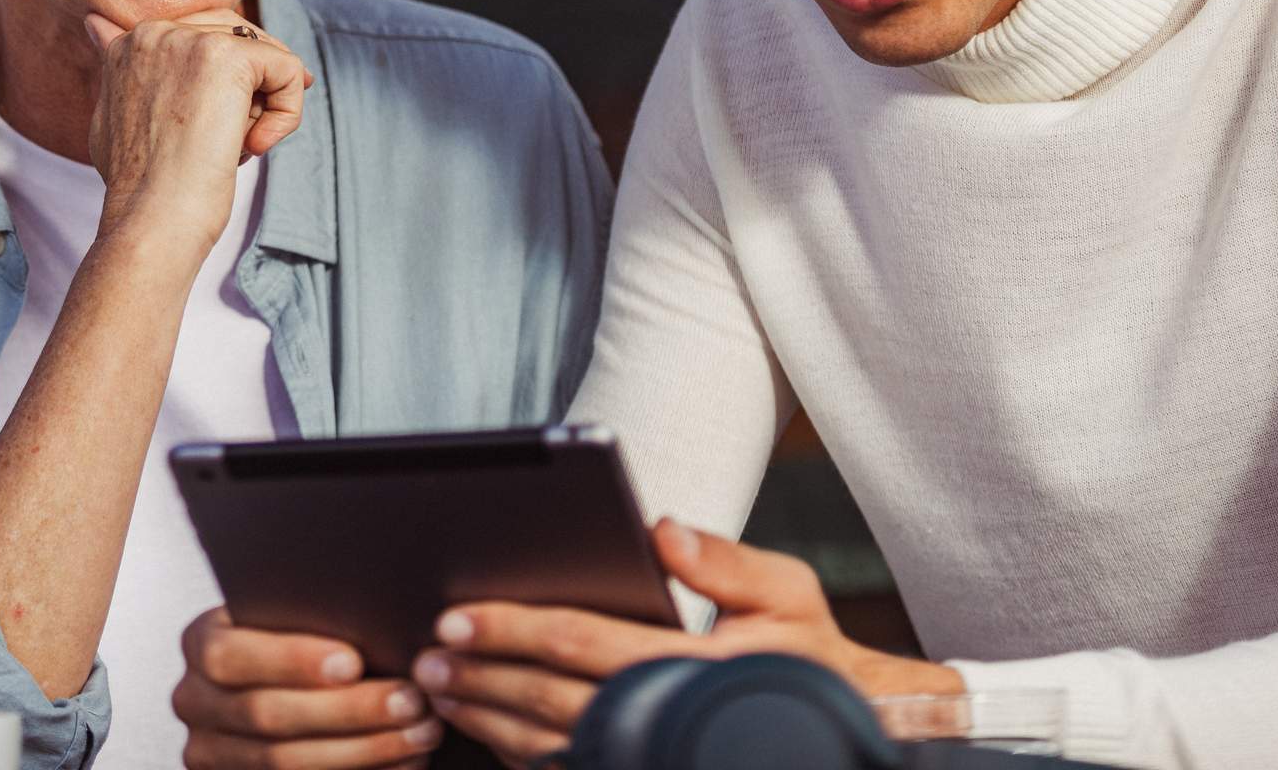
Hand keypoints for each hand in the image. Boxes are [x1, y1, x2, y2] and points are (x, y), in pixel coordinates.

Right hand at [83, 10, 312, 247]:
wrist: (150, 219)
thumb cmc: (137, 186)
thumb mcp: (112, 116)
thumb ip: (118, 71)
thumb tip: (94, 24)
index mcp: (130, 43)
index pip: (202, 38)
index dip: (226, 82)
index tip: (229, 119)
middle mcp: (155, 32)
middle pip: (237, 36)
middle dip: (250, 89)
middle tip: (243, 138)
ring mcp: (190, 41)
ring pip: (264, 55)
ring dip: (264, 107)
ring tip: (238, 147)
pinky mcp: (228, 57)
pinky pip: (287, 69)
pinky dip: (287, 113)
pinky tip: (257, 147)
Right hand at [175, 607, 445, 768]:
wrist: (277, 684)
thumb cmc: (300, 640)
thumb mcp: (286, 617)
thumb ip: (308, 614)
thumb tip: (376, 614)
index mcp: (201, 645)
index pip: (232, 656)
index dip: (291, 660)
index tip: (354, 662)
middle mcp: (194, 701)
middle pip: (267, 715)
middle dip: (348, 710)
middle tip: (411, 701)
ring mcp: (210, 753)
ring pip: (284, 763)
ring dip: (364, 750)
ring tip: (420, 733)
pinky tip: (403, 763)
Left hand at [413, 519, 961, 767]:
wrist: (852, 730)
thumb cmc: (809, 654)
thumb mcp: (788, 593)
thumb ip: (725, 561)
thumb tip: (659, 529)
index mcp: (691, 667)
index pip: (582, 642)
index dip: (513, 627)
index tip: (457, 615)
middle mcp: (665, 720)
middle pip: (548, 698)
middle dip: (480, 675)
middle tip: (425, 654)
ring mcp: (652, 757)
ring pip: (548, 746)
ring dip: (487, 717)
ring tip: (440, 688)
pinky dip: (519, 754)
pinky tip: (487, 728)